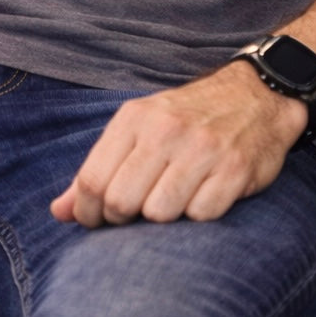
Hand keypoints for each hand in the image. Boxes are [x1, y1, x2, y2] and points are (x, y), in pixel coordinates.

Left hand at [50, 60, 307, 226]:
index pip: (92, 181)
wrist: (256, 96)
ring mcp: (203, 149)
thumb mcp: (137, 131)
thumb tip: (59, 213)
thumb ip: (96, 171)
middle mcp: (166, 130)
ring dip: (164, 218)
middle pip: (122, 202)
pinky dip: (199, 215)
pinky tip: (203, 196)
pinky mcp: (236, 169)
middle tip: (136, 214)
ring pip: (161, 214)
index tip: (97, 220)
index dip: (88, 213)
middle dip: (124, 219)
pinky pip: (202, 215)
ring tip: (172, 200)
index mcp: (134, 118)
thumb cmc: (186, 119)